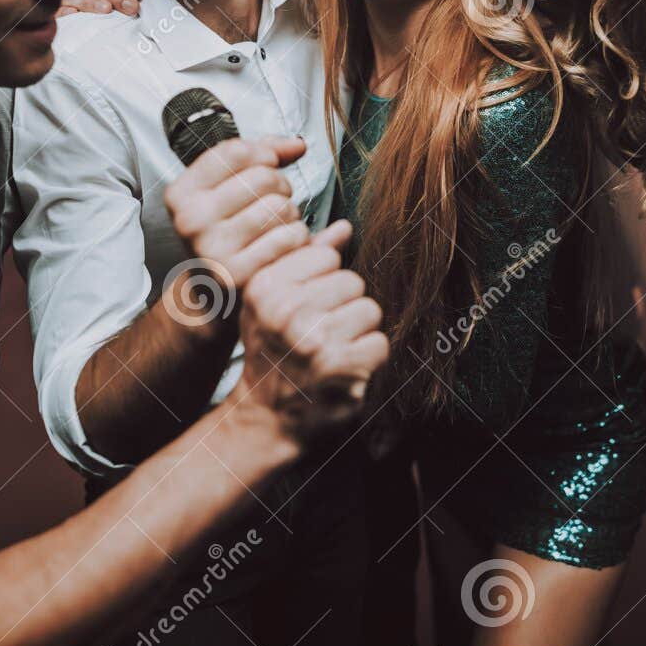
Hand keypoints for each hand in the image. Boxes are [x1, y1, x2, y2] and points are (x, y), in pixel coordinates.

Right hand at [162, 137, 313, 315]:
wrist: (215, 294)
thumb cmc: (229, 231)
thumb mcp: (229, 189)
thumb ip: (263, 156)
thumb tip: (298, 145)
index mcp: (182, 193)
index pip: (235, 151)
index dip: (263, 154)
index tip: (268, 167)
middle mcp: (190, 219)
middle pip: (263, 176)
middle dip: (281, 186)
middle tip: (275, 204)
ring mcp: (211, 248)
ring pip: (280, 206)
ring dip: (292, 214)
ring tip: (279, 225)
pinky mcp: (237, 274)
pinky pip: (288, 237)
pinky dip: (298, 239)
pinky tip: (286, 246)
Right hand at [233, 221, 388, 446]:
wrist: (266, 417)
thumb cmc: (271, 351)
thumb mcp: (271, 301)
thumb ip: (307, 259)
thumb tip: (344, 228)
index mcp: (266, 286)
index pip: (327, 257)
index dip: (323, 282)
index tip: (307, 306)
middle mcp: (287, 309)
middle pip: (352, 281)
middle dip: (344, 306)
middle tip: (321, 333)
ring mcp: (315, 339)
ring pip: (370, 310)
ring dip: (358, 332)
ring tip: (333, 349)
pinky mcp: (341, 366)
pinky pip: (380, 343)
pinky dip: (368, 358)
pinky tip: (345, 367)